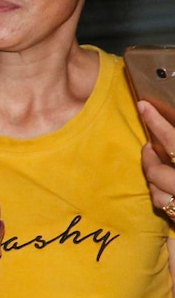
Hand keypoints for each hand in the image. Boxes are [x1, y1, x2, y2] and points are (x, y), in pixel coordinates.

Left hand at [138, 101, 174, 220]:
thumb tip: (174, 141)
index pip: (174, 142)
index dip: (156, 123)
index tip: (142, 106)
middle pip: (157, 171)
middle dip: (148, 157)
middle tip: (150, 146)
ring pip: (156, 193)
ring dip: (152, 177)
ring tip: (155, 165)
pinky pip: (165, 207)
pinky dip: (160, 195)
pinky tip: (165, 187)